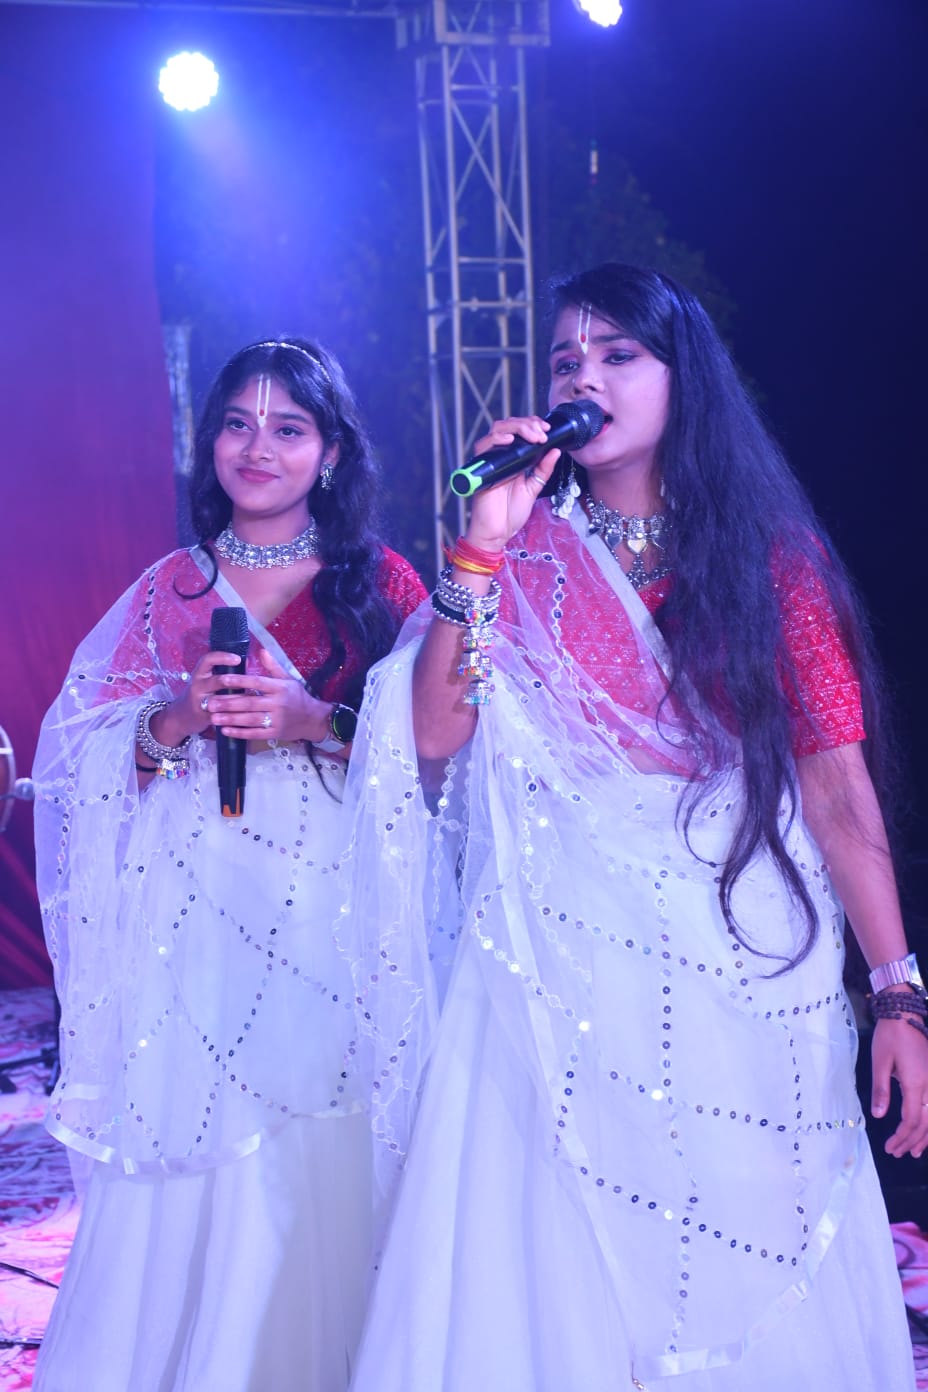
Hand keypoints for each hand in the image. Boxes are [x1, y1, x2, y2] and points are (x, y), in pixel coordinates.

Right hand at [148, 648, 244, 748]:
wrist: (180, 717)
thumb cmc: (199, 695)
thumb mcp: (206, 680)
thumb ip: (223, 672)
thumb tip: (247, 662)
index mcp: (199, 674)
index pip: (208, 660)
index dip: (222, 657)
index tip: (237, 658)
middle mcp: (197, 686)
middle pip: (218, 681)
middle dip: (236, 680)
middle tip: (252, 680)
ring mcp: (200, 702)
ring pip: (222, 699)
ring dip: (240, 698)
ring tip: (254, 695)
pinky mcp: (204, 717)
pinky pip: (222, 714)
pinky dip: (235, 713)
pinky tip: (247, 711)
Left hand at [204, 647, 331, 744]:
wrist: (313, 719)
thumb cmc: (298, 697)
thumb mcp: (289, 679)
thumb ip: (273, 667)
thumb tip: (261, 650)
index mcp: (280, 688)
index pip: (257, 682)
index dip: (240, 681)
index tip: (223, 679)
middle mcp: (278, 704)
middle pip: (250, 703)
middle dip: (228, 703)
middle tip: (210, 702)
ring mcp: (277, 720)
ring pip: (250, 719)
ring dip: (230, 719)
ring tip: (213, 717)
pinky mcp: (275, 733)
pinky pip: (255, 733)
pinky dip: (240, 733)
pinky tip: (226, 730)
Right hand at [466, 415, 560, 551]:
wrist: (498, 532)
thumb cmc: (511, 513)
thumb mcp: (534, 488)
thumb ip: (543, 469)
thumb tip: (556, 450)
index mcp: (513, 458)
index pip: (519, 430)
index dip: (532, 424)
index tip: (547, 429)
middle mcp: (501, 456)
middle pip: (509, 425)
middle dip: (527, 424)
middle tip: (542, 432)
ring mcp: (490, 460)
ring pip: (497, 429)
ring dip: (516, 427)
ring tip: (533, 436)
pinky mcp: (481, 468)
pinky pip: (483, 446)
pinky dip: (496, 439)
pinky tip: (510, 440)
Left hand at [871, 1015, 927, 1158]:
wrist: (905, 1014)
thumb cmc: (889, 1036)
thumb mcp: (880, 1061)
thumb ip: (880, 1090)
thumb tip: (878, 1115)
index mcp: (916, 1082)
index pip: (912, 1119)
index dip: (902, 1136)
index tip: (890, 1146)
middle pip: (926, 1122)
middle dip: (913, 1140)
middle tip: (898, 1153)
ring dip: (926, 1135)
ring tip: (914, 1151)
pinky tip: (926, 1130)